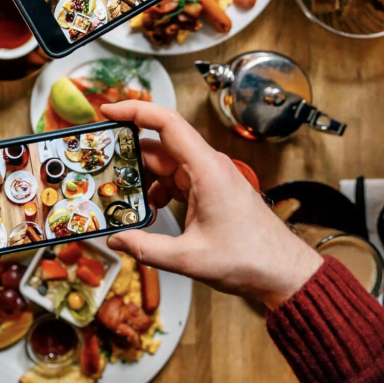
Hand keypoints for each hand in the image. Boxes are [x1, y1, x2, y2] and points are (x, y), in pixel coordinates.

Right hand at [101, 101, 321, 308]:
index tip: (109, 110)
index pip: (167, 123)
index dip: (135, 111)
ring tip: (121, 195)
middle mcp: (208, 166)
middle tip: (101, 167)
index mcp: (207, 170)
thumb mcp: (189, 258)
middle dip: (128, 155)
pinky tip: (148, 210)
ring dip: (142, 178)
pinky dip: (157, 190)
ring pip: (165, 164)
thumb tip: (116, 240)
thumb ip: (147, 248)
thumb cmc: (250, 259)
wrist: (283, 272)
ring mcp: (210, 177)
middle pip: (159, 146)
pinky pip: (175, 179)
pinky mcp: (210, 190)